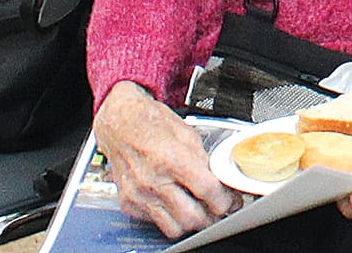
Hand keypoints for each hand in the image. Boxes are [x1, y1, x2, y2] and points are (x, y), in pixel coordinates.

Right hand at [94, 81, 240, 236]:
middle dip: (212, 218)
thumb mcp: (188, 135)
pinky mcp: (128, 204)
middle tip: (219, 211)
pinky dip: (169, 217)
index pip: (207, 191)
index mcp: (173, 159)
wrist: (120, 124)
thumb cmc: (152, 123)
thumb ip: (204, 160)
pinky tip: (176, 204)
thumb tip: (221, 181)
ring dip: (191, 223)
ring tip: (199, 211)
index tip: (232, 202)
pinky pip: (155, 222)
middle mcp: (154, 181)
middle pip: (192, 218)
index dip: (225, 200)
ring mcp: (139, 196)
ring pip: (174, 228)